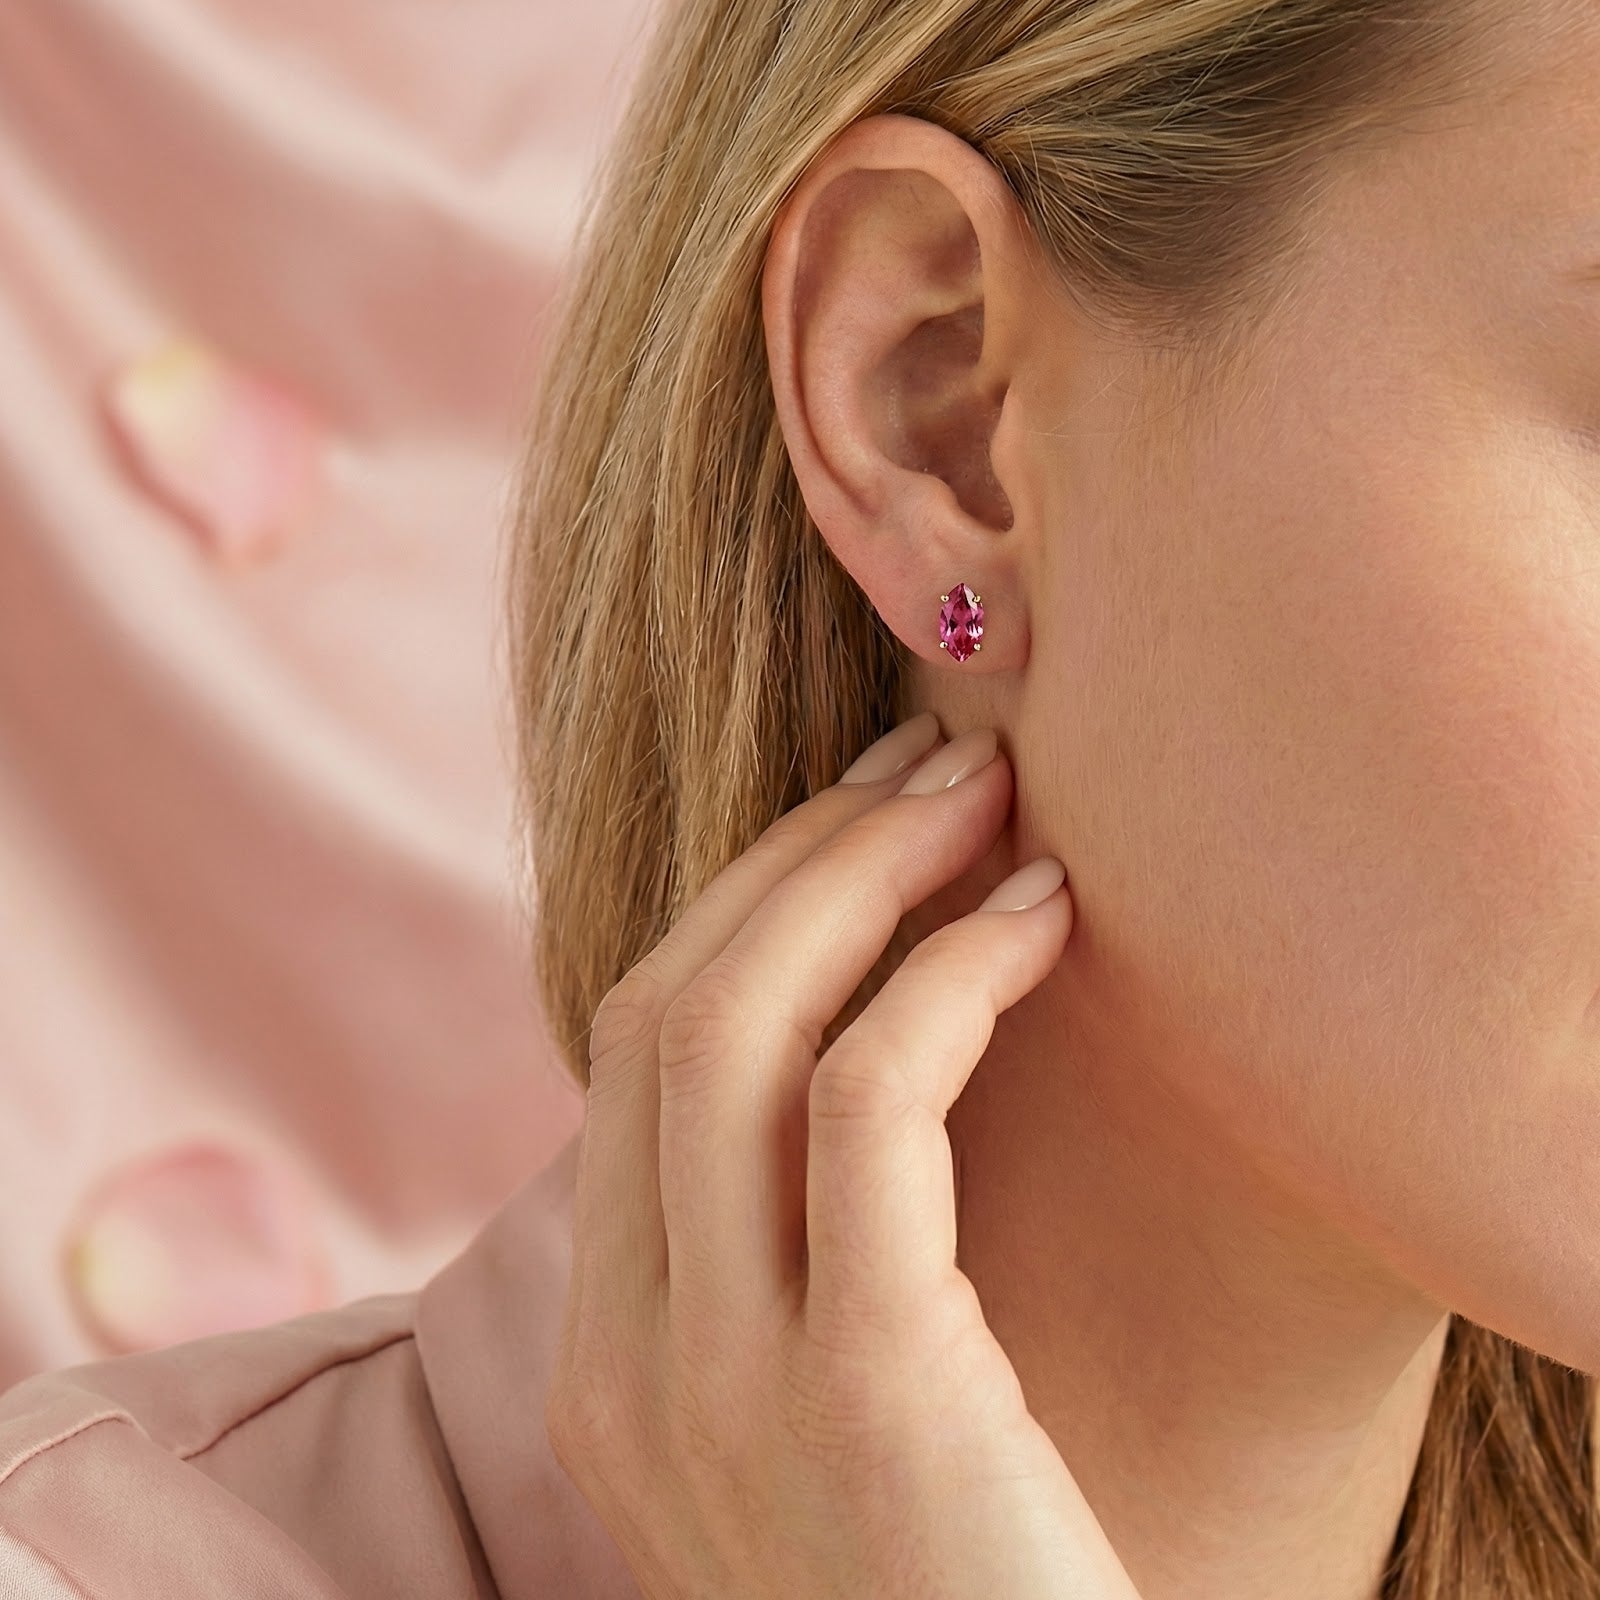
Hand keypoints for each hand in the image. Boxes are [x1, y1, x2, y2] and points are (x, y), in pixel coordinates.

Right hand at [545, 717, 1141, 1599]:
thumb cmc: (961, 1583)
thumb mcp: (828, 1414)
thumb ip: (788, 1257)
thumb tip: (853, 1045)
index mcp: (611, 1357)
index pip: (632, 1055)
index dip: (745, 904)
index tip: (861, 817)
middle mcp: (629, 1357)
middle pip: (667, 1009)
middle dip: (798, 854)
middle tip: (928, 759)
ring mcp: (719, 1380)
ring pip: (736, 1026)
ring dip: (864, 873)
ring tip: (985, 796)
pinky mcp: (861, 1389)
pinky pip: (873, 1103)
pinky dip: (949, 974)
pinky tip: (1041, 918)